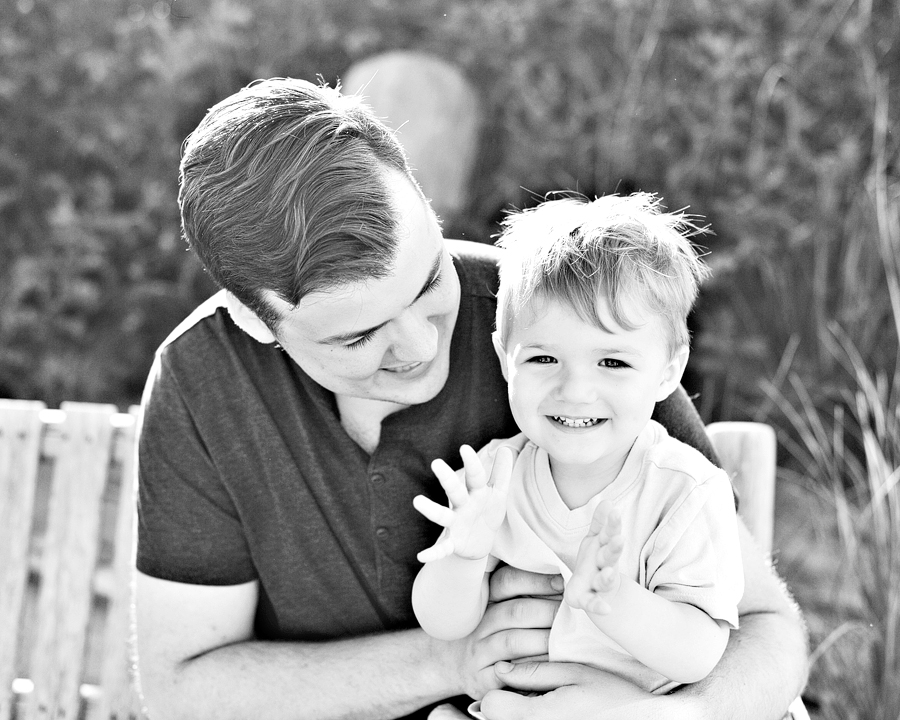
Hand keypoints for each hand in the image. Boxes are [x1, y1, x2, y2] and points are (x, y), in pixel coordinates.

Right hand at [414, 445, 513, 561]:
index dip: (472, 463)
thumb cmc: (487, 512)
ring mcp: (455, 524)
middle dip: (448, 478)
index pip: (474, 476)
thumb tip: (506, 449)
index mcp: (475, 493)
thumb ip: (501, 472)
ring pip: (442, 516)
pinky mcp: (453, 543)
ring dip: (431, 509)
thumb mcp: (497, 494)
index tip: (464, 448)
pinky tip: (421, 556)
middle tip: (436, 463)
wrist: (480, 543)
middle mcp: (462, 506)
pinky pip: (442, 548)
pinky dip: (432, 552)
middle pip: (455, 490)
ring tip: (417, 501)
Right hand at [438, 564, 563, 699]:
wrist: (451, 664)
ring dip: (544, 638)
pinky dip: (533, 667)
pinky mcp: (481, 678)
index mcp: (485, 599)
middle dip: (548, 610)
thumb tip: (563, 578)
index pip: (506, 581)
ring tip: (568, 638)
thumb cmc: (487, 632)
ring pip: (513, 640)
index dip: (535, 580)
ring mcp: (478, 651)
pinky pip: (510, 672)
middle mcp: (479, 623)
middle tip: (573, 612)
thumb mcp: (496, 607)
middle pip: (514, 611)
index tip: (561, 582)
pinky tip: (552, 665)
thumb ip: (521, 593)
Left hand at [480, 661, 697, 719]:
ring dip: (516, 716)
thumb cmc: (612, 697)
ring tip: (539, 707)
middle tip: (523, 698)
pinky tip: (548, 717)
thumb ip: (535, 672)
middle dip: (504, 706)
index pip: (489, 705)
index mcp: (540, 715)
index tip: (513, 686)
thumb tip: (501, 668)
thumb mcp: (575, 674)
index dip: (497, 692)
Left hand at [564, 500, 623, 614]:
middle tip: (619, 539)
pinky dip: (599, 606)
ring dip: (608, 577)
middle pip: (609, 556)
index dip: (612, 525)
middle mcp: (603, 566)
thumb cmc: (595, 561)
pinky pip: (593, 602)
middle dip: (614, 548)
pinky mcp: (587, 599)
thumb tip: (607, 501)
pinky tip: (606, 610)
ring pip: (604, 579)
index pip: (609, 534)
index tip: (615, 511)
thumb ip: (601, 523)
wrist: (594, 591)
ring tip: (610, 573)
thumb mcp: (596, 540)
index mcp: (603, 549)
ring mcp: (597, 583)